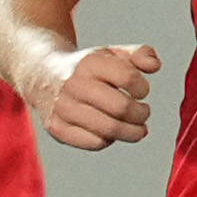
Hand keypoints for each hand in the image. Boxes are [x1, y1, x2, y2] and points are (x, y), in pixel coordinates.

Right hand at [36, 42, 160, 150]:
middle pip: (121, 107)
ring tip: (138, 128)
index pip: (129, 78)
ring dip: (132, 132)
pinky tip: (111, 131)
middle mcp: (74, 84)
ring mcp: (64, 108)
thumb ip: (140, 54)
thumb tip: (155, 66)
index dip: (142, 88)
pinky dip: (109, 139)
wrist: (42, 75)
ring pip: (109, 129)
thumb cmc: (86, 67)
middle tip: (144, 113)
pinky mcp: (58, 128)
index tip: (141, 91)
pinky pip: (94, 142)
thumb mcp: (111, 53)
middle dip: (141, 113)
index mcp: (90, 63)